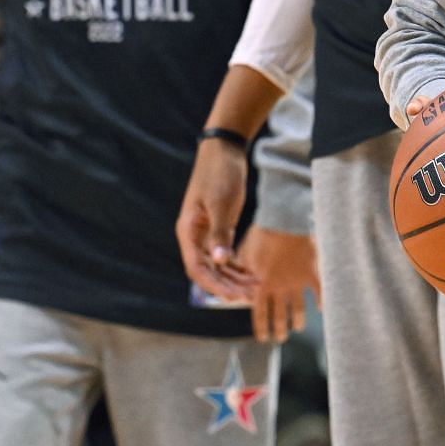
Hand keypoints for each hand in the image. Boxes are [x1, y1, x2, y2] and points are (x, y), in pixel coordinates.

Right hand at [175, 140, 254, 302]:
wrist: (225, 149)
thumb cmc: (220, 172)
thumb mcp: (221, 202)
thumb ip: (220, 232)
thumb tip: (219, 261)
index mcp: (188, 230)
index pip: (196, 268)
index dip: (213, 285)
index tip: (233, 297)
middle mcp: (194, 235)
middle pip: (207, 271)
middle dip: (227, 285)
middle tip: (251, 296)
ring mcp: (206, 232)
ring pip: (217, 265)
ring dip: (234, 278)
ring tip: (256, 287)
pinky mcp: (219, 227)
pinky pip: (224, 254)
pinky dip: (237, 265)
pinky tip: (252, 274)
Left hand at [235, 226, 320, 343]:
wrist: (284, 221)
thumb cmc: (262, 234)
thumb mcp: (246, 253)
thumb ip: (243, 270)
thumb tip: (238, 280)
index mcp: (262, 285)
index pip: (260, 313)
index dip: (262, 327)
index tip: (263, 338)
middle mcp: (280, 288)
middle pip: (280, 316)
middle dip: (279, 329)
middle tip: (280, 338)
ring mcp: (297, 282)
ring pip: (299, 308)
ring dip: (298, 320)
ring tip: (298, 328)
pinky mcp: (312, 273)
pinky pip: (319, 291)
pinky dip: (322, 301)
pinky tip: (322, 309)